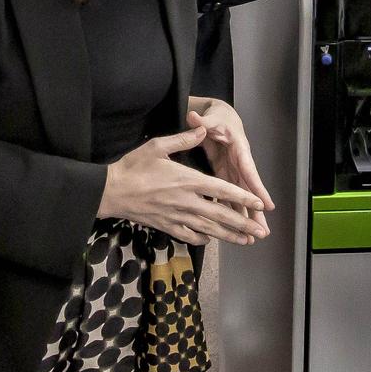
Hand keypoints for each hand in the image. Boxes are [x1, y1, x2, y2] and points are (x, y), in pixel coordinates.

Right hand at [99, 126, 267, 245]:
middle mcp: (186, 201)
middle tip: (260, 233)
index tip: (258, 204)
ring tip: (246, 241)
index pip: (223, 190)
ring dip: (229, 236)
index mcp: (187, 180)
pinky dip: (203, 238)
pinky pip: (189, 235)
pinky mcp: (166, 226)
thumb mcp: (157, 146)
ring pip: (209, 229)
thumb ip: (183, 139)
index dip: (243, 198)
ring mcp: (177, 216)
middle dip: (243, 224)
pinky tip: (211, 239)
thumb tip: (203, 129)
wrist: (110, 191)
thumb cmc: (133, 167)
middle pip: (221, 215)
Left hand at [186, 99, 272, 238]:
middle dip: (256, 212)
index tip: (266, 204)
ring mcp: (233, 171)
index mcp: (239, 149)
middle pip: (249, 190)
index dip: (257, 188)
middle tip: (263, 231)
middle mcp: (239, 163)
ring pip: (241, 196)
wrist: (220, 116)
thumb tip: (194, 118)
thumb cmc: (218, 116)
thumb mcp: (212, 117)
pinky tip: (231, 226)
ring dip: (245, 216)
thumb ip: (203, 121)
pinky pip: (229, 195)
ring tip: (250, 237)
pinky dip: (231, 209)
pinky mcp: (225, 174)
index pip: (249, 170)